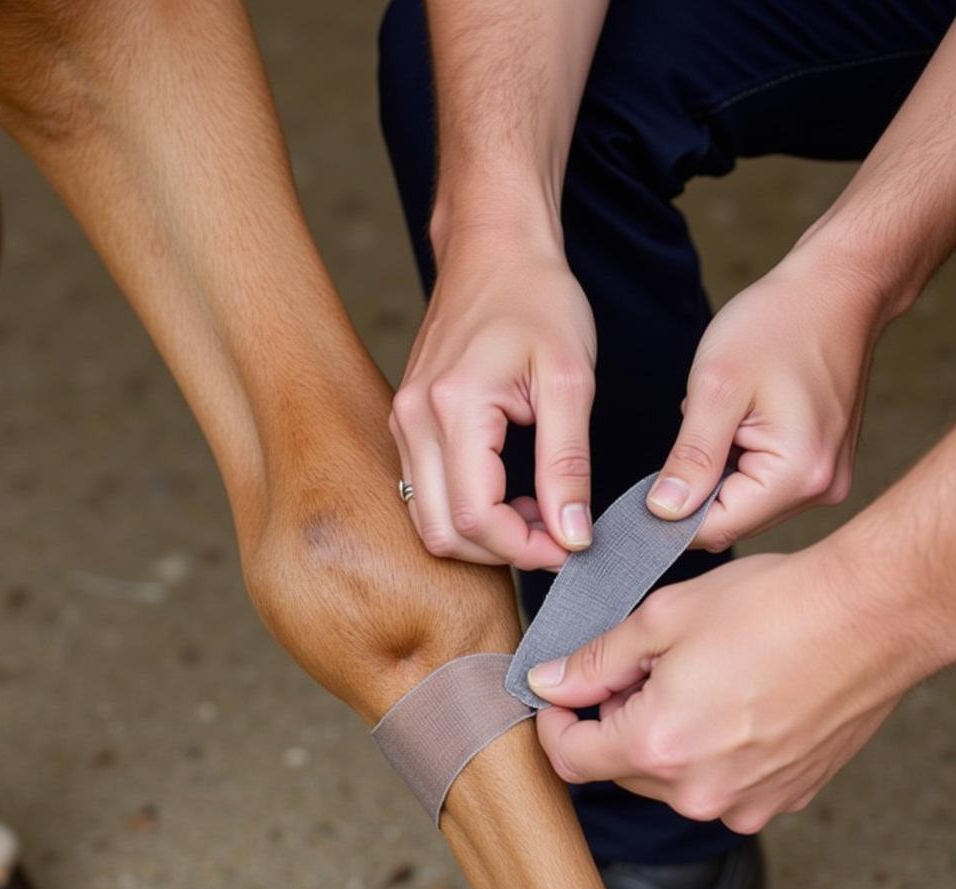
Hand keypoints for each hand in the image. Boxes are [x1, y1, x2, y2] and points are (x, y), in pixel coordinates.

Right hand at [390, 225, 596, 570]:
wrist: (494, 249)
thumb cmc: (538, 300)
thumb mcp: (570, 382)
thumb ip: (568, 465)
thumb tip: (572, 536)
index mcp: (453, 407)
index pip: (476, 517)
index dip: (526, 549)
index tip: (572, 548)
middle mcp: (414, 419)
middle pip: (442, 532)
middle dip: (502, 552)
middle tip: (558, 538)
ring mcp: (403, 421)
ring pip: (429, 519)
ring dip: (484, 535)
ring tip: (539, 513)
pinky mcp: (407, 422)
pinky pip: (426, 491)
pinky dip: (467, 511)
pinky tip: (512, 493)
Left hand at [529, 547, 912, 833]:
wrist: (869, 617)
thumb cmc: (770, 608)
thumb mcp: (660, 619)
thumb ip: (594, 662)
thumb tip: (548, 684)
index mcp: (658, 747)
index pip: (570, 759)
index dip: (555, 723)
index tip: (561, 695)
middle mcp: (700, 792)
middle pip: (618, 770)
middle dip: (613, 721)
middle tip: (641, 667)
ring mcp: (747, 801)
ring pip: (669, 778)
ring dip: (661, 736)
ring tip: (693, 677)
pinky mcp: (784, 796)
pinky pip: (719, 783)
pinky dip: (708, 749)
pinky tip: (733, 699)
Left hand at [645, 242, 886, 550]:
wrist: (837, 289)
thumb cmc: (778, 324)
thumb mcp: (717, 387)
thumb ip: (691, 457)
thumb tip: (662, 512)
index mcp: (797, 474)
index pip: (715, 528)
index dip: (668, 518)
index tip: (636, 495)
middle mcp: (819, 488)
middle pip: (730, 520)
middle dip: (693, 491)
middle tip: (680, 438)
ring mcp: (823, 480)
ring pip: (742, 503)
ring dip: (714, 473)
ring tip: (719, 419)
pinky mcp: (818, 467)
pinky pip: (760, 483)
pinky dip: (734, 461)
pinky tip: (737, 422)